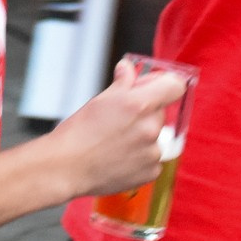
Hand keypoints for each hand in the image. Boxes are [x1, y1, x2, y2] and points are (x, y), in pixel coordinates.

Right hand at [49, 61, 190, 197]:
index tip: (151, 89)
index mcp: (139, 104)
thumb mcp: (99, 100)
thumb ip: (122, 83)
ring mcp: (152, 153)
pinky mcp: (151, 172)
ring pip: (156, 138)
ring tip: (115, 144)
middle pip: (160, 113)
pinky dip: (140, 159)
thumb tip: (128, 68)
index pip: (175, 86)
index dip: (163, 85)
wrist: (66, 168)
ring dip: (142, 138)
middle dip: (145, 114)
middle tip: (120, 122)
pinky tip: (119, 159)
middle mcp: (150, 128)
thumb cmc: (78, 133)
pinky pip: (152, 160)